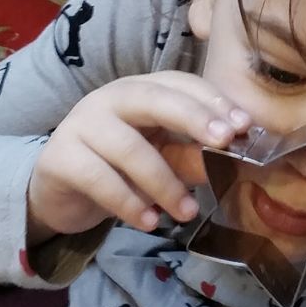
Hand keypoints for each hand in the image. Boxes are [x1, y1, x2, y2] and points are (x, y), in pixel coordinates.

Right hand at [26, 71, 249, 241]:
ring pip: (129, 148)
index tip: (245, 125)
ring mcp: (81, 124)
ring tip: (188, 212)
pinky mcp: (60, 159)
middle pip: (154, 99)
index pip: (180, 84)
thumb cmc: (122, 169)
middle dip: (194, 118)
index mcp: (142, 90)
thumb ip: (194, 156)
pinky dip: (129, 203)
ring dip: (165, 183)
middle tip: (225, 143)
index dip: (213, 100)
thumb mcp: (164, 160)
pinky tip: (149, 222)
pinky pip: (99, 179)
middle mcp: (110, 98)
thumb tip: (236, 160)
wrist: (63, 193)